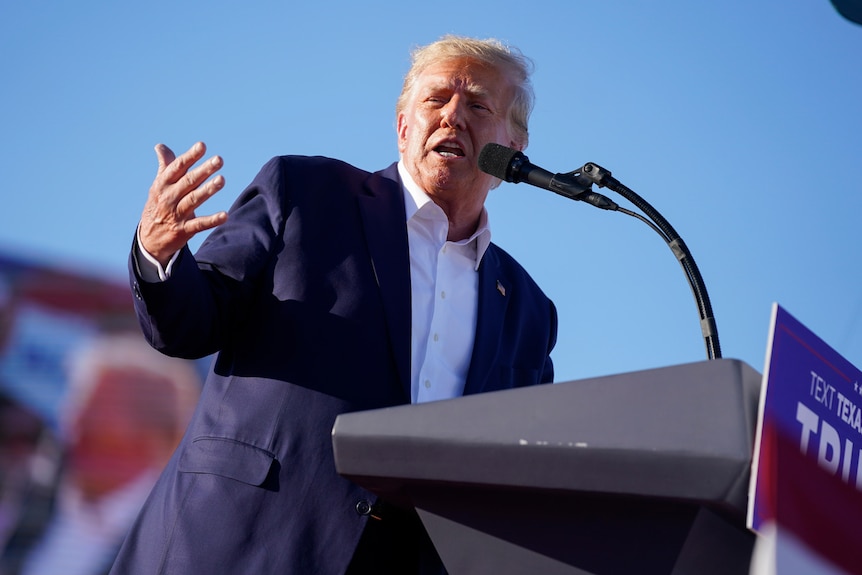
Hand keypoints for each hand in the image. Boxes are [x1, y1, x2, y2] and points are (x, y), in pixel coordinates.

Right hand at [139, 142, 227, 266]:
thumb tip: (160, 146)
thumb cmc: (158, 207)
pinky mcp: (183, 230)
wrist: (148, 240)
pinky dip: (212, 220)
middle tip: (219, 160)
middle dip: (204, 170)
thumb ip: (165, 167)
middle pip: (188, 182)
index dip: (189, 156)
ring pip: (194, 200)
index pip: (177, 168)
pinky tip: (225, 215)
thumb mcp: (158, 187)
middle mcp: (168, 198)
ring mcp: (176, 214)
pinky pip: (199, 224)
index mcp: (162, 185)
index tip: (202, 145)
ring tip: (222, 180)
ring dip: (208, 190)